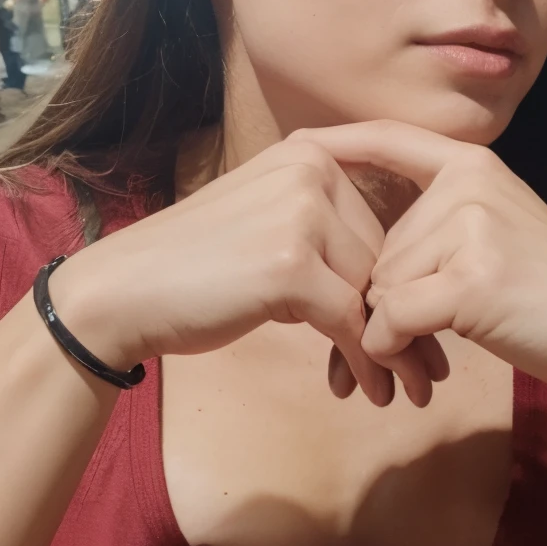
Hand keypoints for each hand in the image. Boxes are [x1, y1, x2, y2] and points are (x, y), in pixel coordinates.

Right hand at [55, 134, 445, 406]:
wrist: (123, 290)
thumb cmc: (193, 267)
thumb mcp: (265, 221)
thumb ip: (322, 231)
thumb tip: (387, 282)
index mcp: (309, 153)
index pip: (378, 223)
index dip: (396, 284)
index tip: (416, 327)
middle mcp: (312, 172)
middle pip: (384, 257)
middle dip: (401, 319)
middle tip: (423, 370)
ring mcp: (302, 216)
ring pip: (375, 292)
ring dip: (393, 348)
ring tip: (407, 389)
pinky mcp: (292, 267)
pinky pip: (352, 322)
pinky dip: (368, 362)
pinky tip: (372, 392)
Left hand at [309, 122, 546, 413]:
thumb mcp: (495, 232)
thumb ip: (437, 226)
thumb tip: (361, 263)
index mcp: (473, 164)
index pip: (387, 138)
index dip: (335, 144)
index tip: (290, 145)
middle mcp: (469, 183)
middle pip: (377, 248)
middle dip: (382, 302)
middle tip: (419, 336)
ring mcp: (471, 229)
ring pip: (381, 288)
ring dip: (395, 331)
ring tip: (446, 343)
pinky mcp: (469, 282)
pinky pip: (391, 321)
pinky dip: (396, 351)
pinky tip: (433, 362)